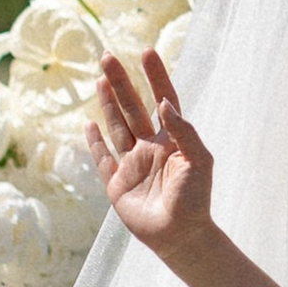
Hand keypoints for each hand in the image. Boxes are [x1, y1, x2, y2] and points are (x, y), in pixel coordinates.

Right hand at [89, 48, 216, 265]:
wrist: (180, 235)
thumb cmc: (195, 198)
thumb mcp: (199, 160)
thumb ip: (183, 130)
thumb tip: (165, 104)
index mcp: (172, 140)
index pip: (163, 99)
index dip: (156, 76)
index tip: (147, 52)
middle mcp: (151, 147)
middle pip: (133, 107)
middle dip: (121, 82)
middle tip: (108, 56)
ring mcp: (133, 164)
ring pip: (116, 126)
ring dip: (108, 103)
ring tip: (100, 78)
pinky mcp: (117, 183)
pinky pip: (103, 159)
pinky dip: (94, 143)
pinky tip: (88, 125)